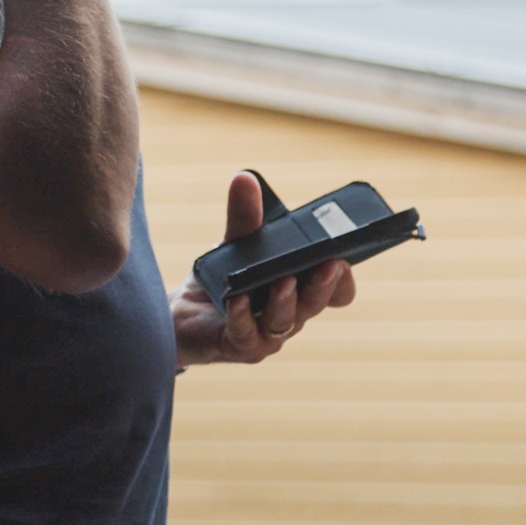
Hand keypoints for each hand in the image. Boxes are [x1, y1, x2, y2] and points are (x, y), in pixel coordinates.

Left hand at [169, 172, 357, 368]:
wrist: (182, 314)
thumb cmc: (222, 280)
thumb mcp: (234, 244)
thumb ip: (244, 217)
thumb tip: (244, 178)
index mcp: (300, 289)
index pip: (336, 290)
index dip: (343, 278)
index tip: (343, 257)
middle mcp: (291, 314)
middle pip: (315, 302)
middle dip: (324, 284)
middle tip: (328, 264)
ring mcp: (268, 335)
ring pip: (286, 321)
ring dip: (287, 301)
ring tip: (283, 281)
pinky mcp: (240, 346)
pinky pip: (246, 335)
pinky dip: (243, 316)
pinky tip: (238, 299)